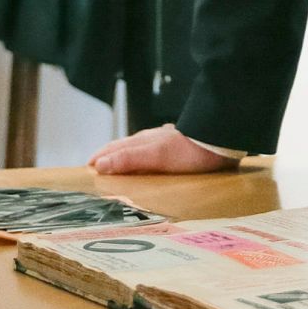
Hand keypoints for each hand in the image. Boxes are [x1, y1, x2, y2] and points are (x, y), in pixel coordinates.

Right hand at [89, 123, 238, 174]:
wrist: (220, 142)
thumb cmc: (188, 151)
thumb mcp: (155, 156)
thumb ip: (128, 160)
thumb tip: (98, 164)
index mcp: (143, 142)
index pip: (115, 148)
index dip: (100, 157)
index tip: (87, 168)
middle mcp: (153, 139)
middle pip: (126, 147)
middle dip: (110, 155)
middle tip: (98, 169)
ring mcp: (167, 142)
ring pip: (141, 149)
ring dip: (128, 157)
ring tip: (122, 167)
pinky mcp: (182, 147)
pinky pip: (158, 153)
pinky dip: (148, 158)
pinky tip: (155, 161)